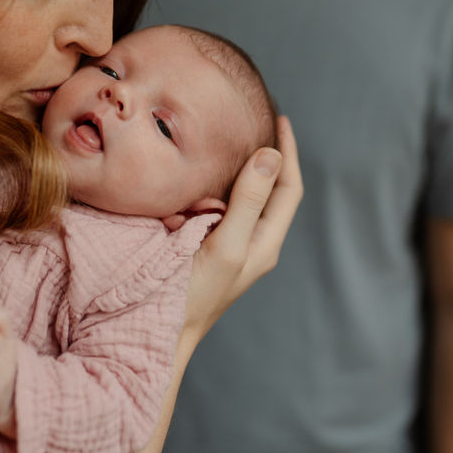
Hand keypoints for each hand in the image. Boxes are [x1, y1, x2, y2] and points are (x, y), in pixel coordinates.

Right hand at [182, 115, 301, 344]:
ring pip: (236, 198)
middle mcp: (253, 242)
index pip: (288, 187)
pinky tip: (186, 195)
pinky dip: (202, 196)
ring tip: (216, 162)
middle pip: (266, 190)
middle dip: (257, 161)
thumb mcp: (226, 245)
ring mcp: (230, 245)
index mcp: (266, 241)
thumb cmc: (196, 294)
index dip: (288, 152)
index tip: (279, 119)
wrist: (163, 333)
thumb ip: (248, 201)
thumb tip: (270, 155)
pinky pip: (211, 211)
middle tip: (244, 131)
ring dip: (226, 179)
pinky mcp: (207, 246)